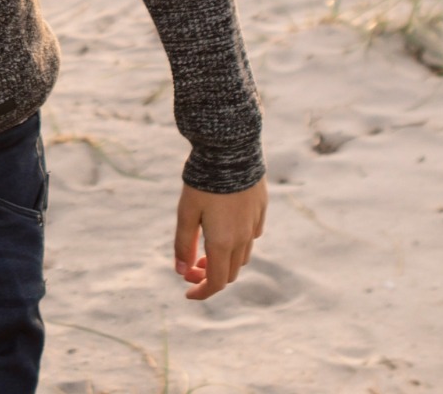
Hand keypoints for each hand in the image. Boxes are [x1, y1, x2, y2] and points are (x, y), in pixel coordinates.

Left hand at [174, 178, 266, 300]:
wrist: (231, 149)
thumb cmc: (204, 180)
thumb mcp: (186, 212)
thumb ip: (183, 244)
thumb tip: (181, 272)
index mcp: (223, 242)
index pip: (216, 282)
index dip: (201, 292)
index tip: (187, 293)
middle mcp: (243, 238)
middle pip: (230, 273)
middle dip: (209, 277)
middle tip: (190, 268)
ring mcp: (254, 224)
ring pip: (242, 256)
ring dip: (224, 261)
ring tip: (205, 250)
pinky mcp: (261, 209)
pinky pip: (252, 236)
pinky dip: (237, 244)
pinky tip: (225, 230)